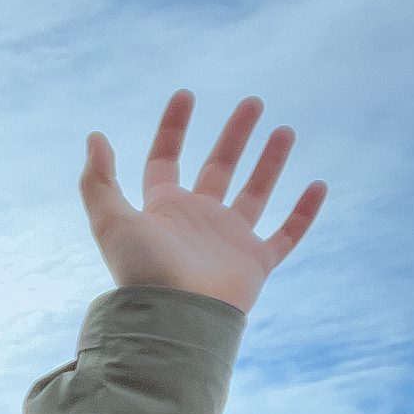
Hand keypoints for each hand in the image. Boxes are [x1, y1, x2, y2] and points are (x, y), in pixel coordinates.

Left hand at [81, 90, 325, 313]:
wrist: (175, 318)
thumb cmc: (142, 272)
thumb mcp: (111, 221)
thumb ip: (99, 180)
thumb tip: (95, 137)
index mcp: (163, 210)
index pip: (165, 160)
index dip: (172, 128)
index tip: (186, 95)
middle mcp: (197, 222)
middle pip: (218, 168)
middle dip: (234, 135)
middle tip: (253, 103)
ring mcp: (228, 242)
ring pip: (255, 194)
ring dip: (270, 162)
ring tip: (284, 130)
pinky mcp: (255, 264)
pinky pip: (287, 235)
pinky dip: (304, 213)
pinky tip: (318, 184)